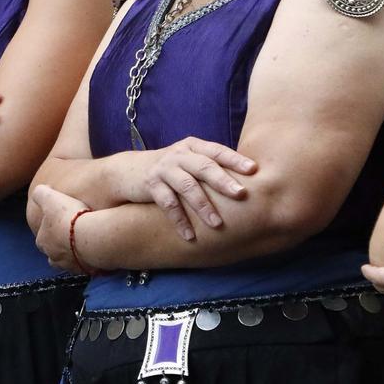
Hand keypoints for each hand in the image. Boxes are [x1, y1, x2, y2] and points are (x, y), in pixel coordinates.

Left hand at [29, 184, 90, 272]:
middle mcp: (55, 258)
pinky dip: (92, 261)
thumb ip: (40, 194)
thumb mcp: (50, 197)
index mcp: (43, 242)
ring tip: (85, 244)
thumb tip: (39, 192)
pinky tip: (99, 250)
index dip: (50, 230)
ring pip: (70, 263)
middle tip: (71, 234)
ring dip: (75, 255)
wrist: (93, 236)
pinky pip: (90, 267)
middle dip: (61, 246)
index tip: (60, 222)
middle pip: (54, 254)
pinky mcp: (89, 271)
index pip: (42, 238)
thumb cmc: (70, 217)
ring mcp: (72, 266)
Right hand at [118, 138, 257, 240]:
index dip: (235, 159)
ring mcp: (164, 169)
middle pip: (204, 166)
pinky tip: (190, 236)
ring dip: (203, 206)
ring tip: (217, 224)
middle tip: (241, 194)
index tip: (254, 169)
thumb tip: (248, 182)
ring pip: (187, 186)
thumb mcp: (189, 161)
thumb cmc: (171, 169)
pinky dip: (179, 221)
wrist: (130, 171)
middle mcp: (179, 155)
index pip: (217, 151)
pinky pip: (168, 204)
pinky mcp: (151, 185)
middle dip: (223, 181)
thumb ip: (211, 166)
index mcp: (193, 147)